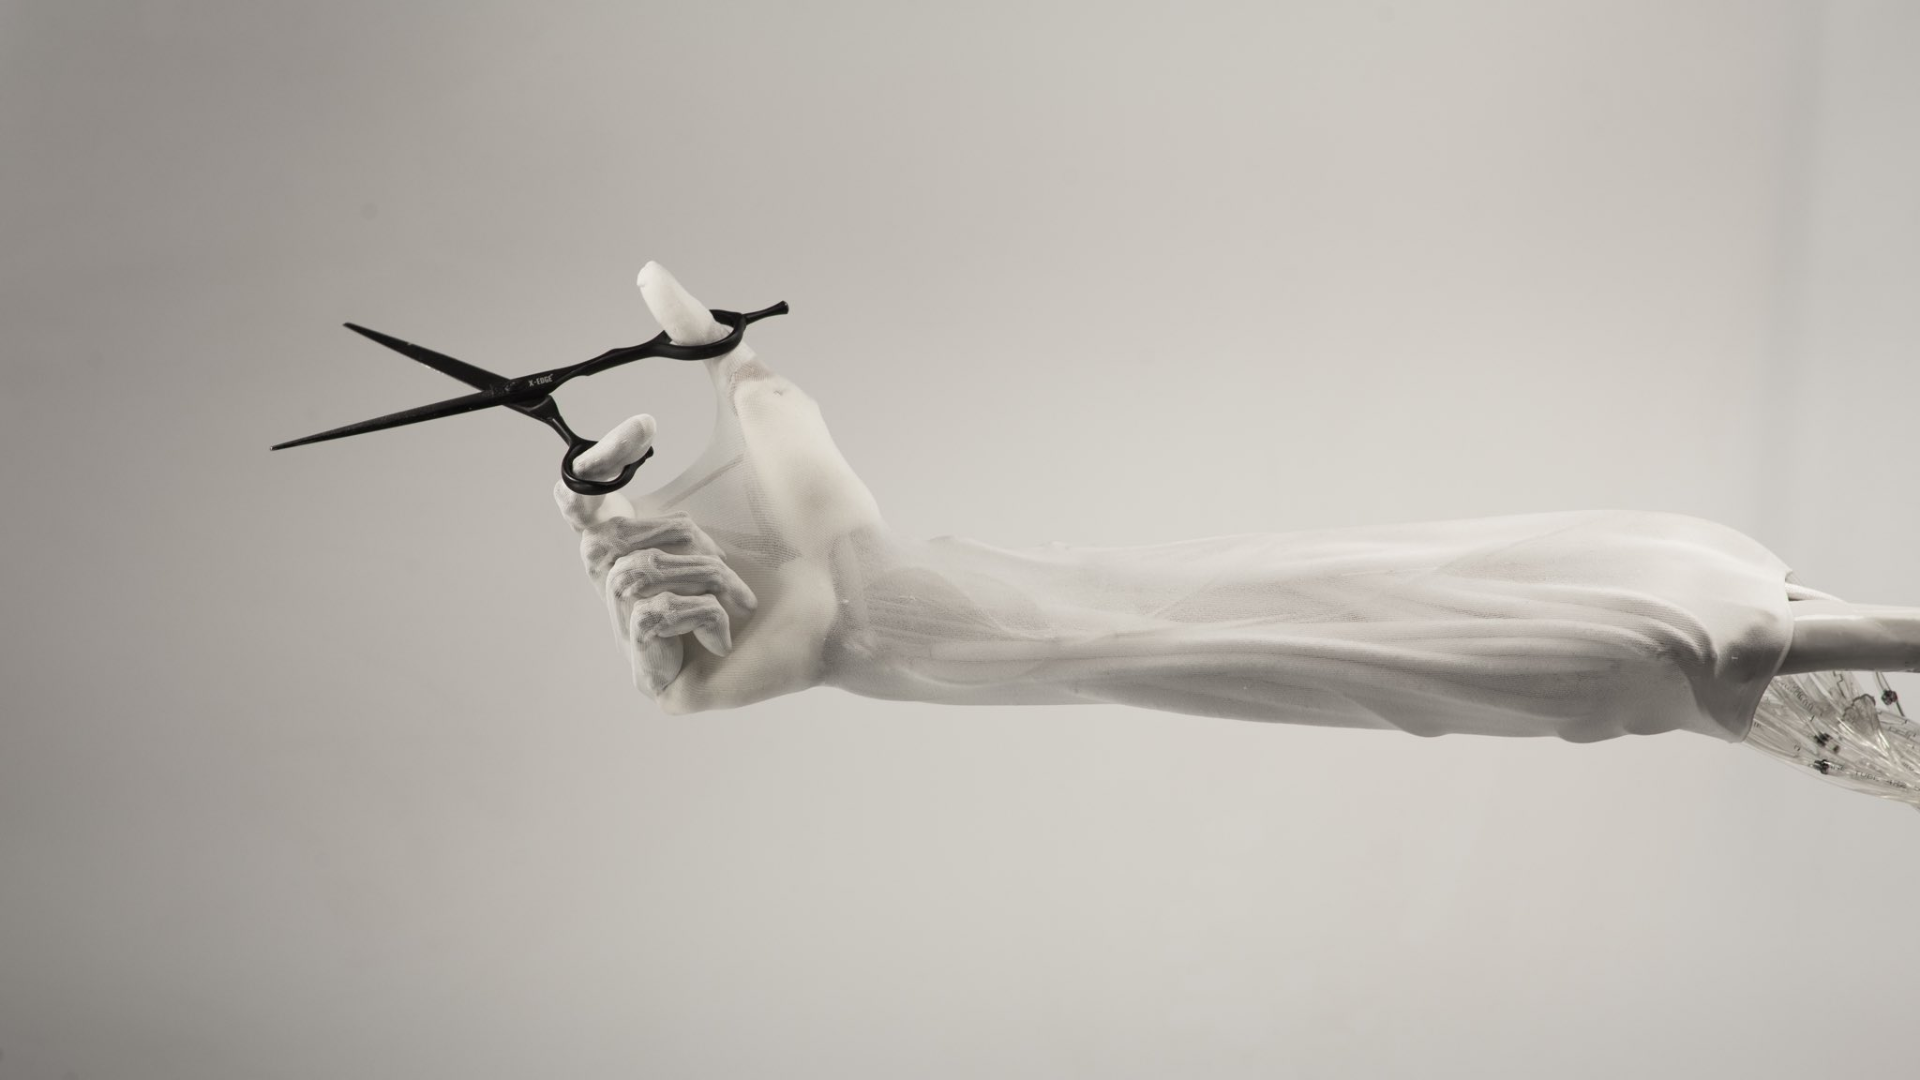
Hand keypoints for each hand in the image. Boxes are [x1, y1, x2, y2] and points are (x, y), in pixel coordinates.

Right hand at [556, 263, 886, 712]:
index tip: (649, 429)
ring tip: (743, 575)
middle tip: (709, 528)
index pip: (576, 492)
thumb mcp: (755, 398)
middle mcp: (643, 581)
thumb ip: (700, 338)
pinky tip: (737, 613)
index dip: (598, 457)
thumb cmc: (819, 495)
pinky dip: (695, 607)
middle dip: (658, 523)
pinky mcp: (671, 684)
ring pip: (620, 582)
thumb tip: (648, 271)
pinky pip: (644, 630)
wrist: (863, 574)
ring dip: (692, 563)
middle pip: (589, 541)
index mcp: (650, 524)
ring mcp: (653, 638)